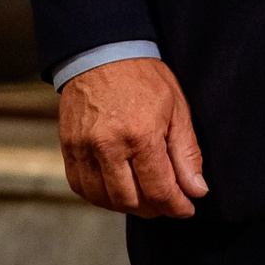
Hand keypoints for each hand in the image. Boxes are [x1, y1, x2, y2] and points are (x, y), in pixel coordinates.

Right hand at [59, 57, 206, 216]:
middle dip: (154, 209)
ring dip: (128, 206)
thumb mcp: (178, 109)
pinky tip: (119, 190)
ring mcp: (83, 150)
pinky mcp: (68, 149)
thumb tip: (197, 190)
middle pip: (131, 200)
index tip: (186, 210)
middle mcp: (108, 147)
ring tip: (147, 198)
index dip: (176, 206)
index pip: (159, 189)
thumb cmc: (145, 80)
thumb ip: (187, 153)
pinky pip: (82, 188)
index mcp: (140, 135)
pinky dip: (102, 197)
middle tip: (169, 204)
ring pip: (104, 199)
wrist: (102, 55)